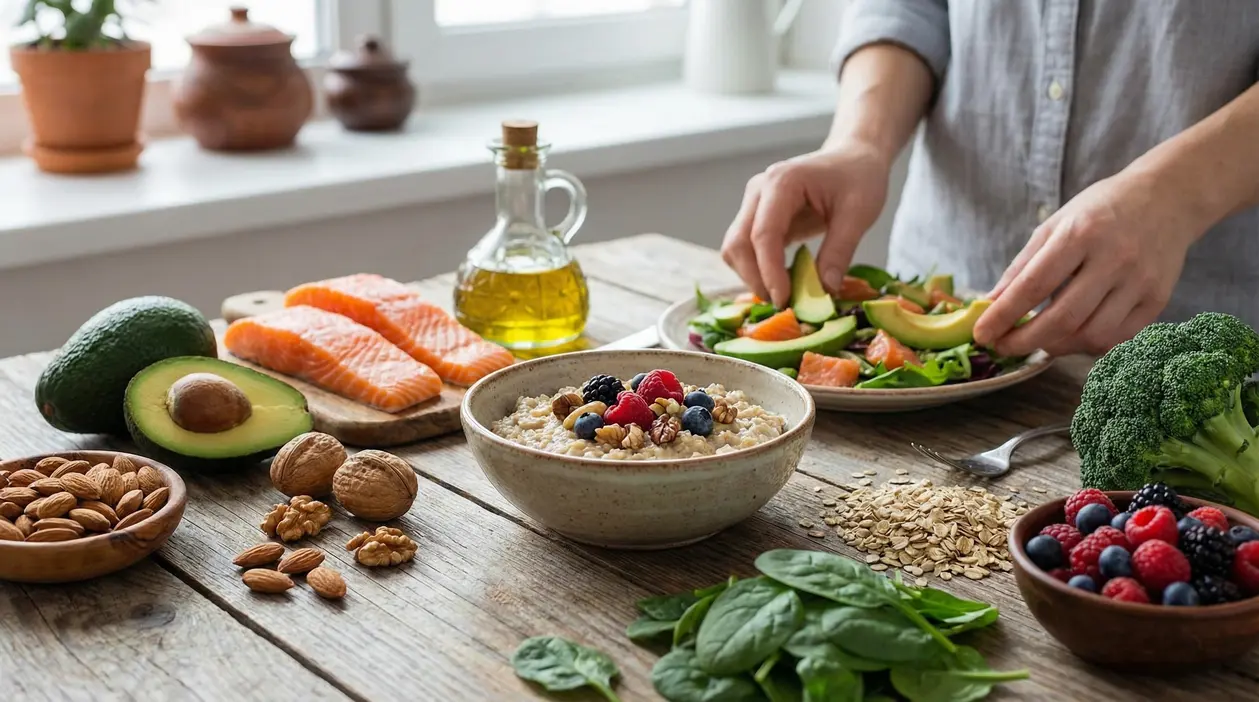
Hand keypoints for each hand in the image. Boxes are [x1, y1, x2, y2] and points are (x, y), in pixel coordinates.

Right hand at [721, 141, 891, 306]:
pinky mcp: (757, 217)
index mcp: (782, 182)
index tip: (784, 300)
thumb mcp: (859, 213)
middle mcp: (758, 191)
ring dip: (752, 276)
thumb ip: (839, 251)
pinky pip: (745, 249)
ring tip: (784, 294)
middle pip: (738, 243)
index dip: (770, 272)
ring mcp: (754, 203)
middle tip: (784, 304)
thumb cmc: (859, 177)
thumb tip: (824, 292)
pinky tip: (782, 282)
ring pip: (735, 249)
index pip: (763, 234)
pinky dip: (757, 270)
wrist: (853, 157)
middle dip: (755, 278)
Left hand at [974, 170, 1205, 356]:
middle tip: (1004, 347)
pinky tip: (1073, 336)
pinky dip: (1088, 345)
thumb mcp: (1054, 225)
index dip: (1003, 316)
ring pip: (1091, 335)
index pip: (1033, 285)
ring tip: (1039, 340)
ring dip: (1056, 346)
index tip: (982, 335)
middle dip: (1025, 341)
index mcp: (1080, 233)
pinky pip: (1117, 338)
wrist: (1168, 198)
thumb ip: (1022, 266)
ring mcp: (1140, 281)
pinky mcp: (1158, 299)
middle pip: (1063, 318)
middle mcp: (1114, 258)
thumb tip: (991, 305)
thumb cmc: (1101, 211)